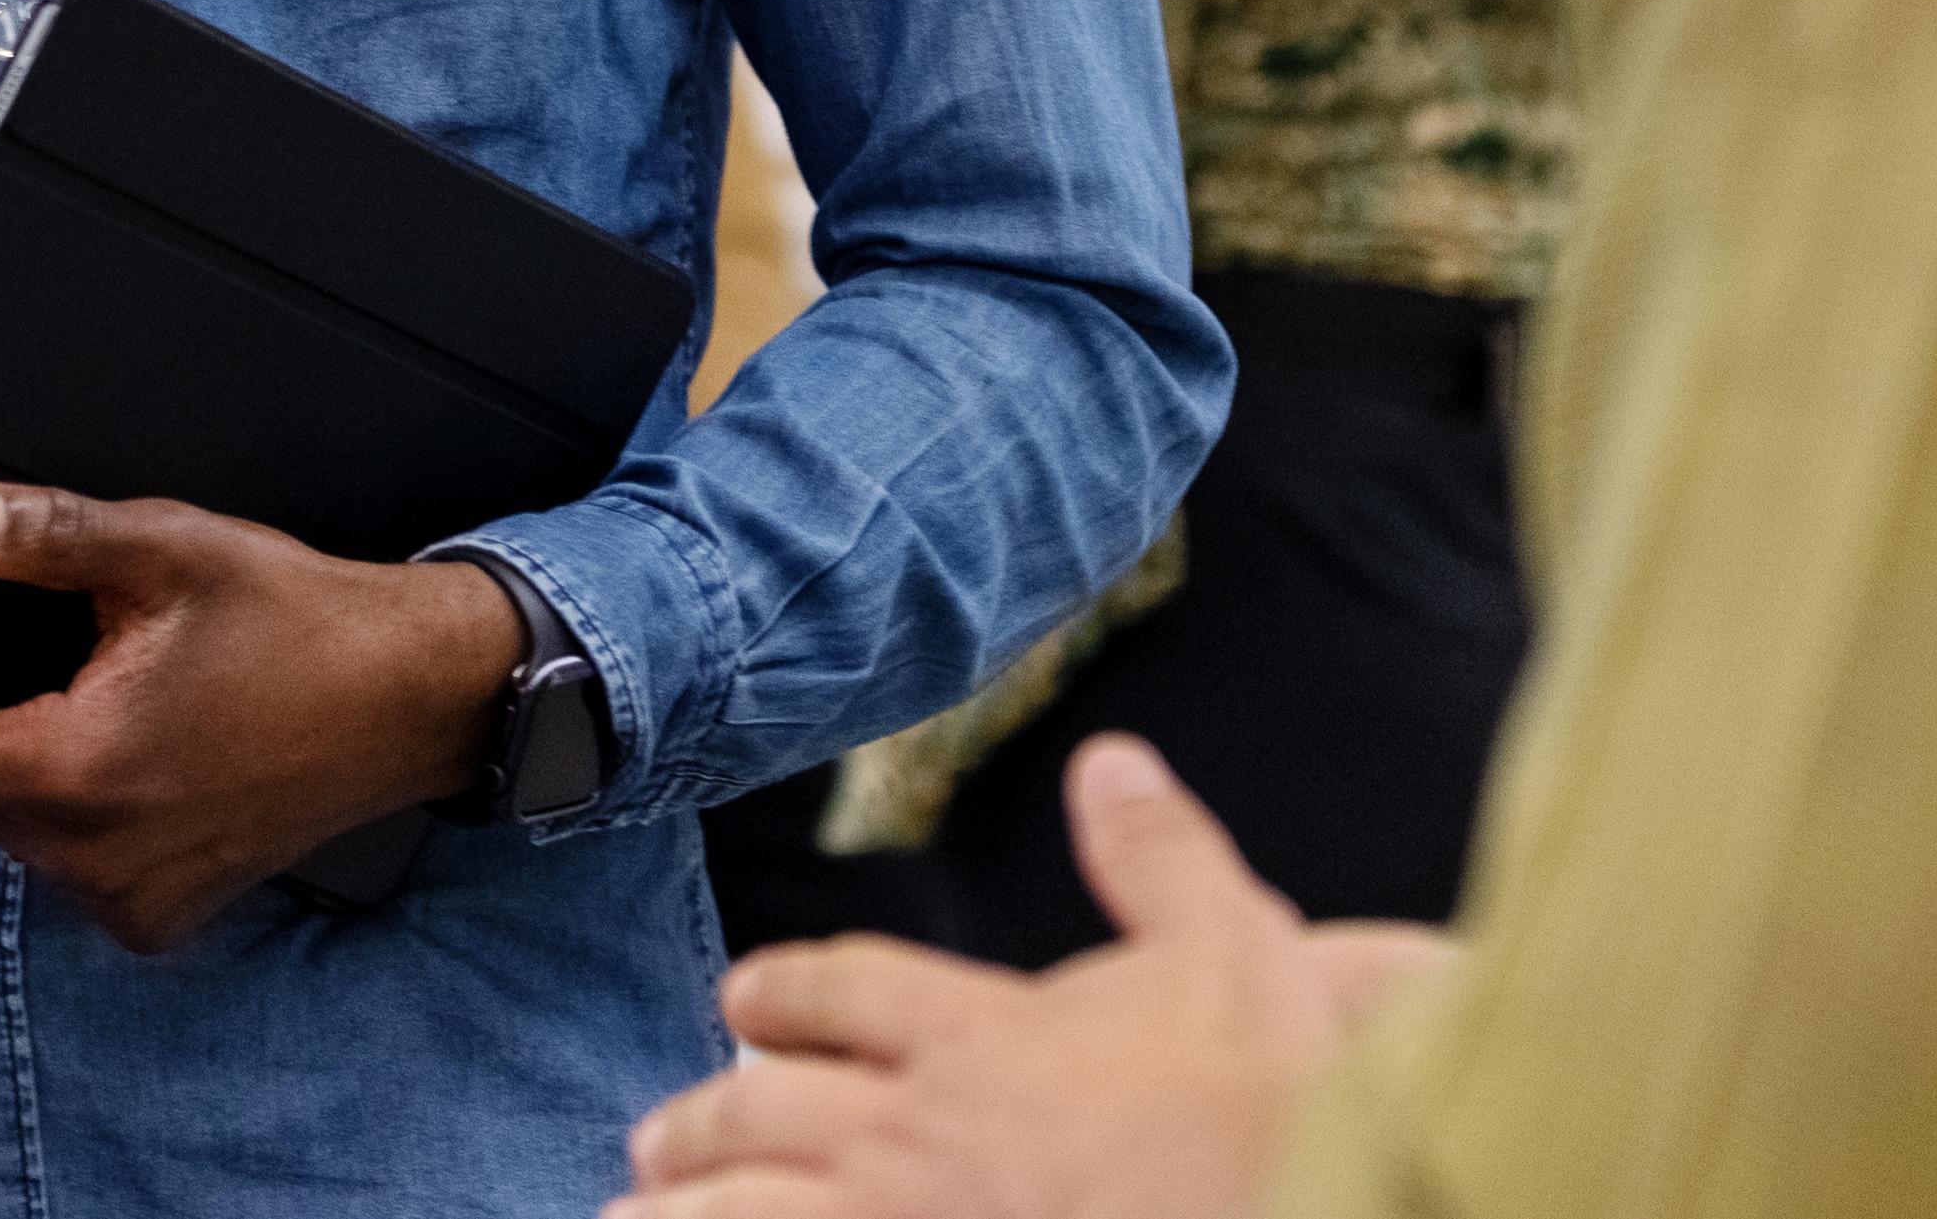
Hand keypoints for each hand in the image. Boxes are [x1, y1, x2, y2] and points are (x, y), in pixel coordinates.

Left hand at [0, 482, 519, 952]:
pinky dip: (90, 824)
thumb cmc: (301, 624)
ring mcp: (128, 900)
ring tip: (120, 711)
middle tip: (64, 670)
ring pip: (12, 838)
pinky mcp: (161, 919)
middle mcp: (90, 858)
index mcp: (71, 771)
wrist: (413, 698)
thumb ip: (40, 535)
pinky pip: (74, 873)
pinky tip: (152, 765)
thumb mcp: (164, 549)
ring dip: (38, 779)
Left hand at [609, 736, 1447, 1218]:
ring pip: (743, 1210)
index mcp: (975, 1033)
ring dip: (682, 1206)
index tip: (748, 998)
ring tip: (632, 1212)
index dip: (787, 992)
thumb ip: (1158, 858)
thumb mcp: (1233, 949)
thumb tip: (1114, 762)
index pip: (843, 991)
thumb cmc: (1269, 1097)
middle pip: (765, 1110)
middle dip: (705, 1118)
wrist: (1304, 1195)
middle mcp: (913, 1133)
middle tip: (658, 1135)